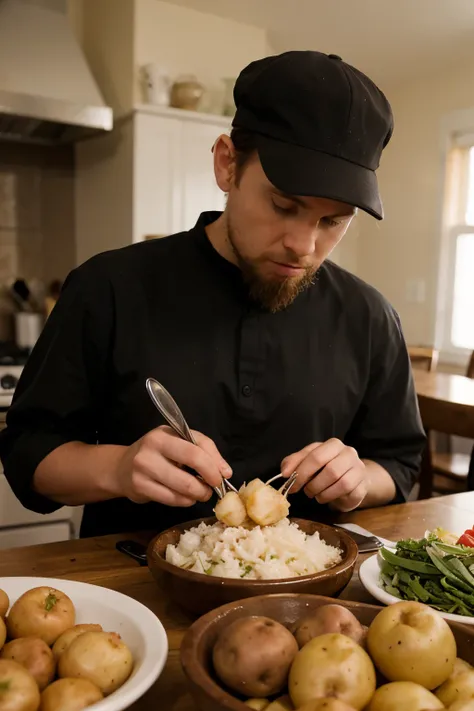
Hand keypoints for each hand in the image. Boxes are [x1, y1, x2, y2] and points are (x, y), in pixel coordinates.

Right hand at [116, 426, 231, 506]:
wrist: (122, 467)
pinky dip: (185, 501)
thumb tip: (225, 472)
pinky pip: (172, 500)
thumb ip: (204, 450)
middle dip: (209, 481)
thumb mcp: (179, 442)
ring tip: (201, 493)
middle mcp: (152, 448)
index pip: (196, 449)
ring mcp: (144, 469)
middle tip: (214, 488)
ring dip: (199, 494)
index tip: (224, 475)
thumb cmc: (158, 454)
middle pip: (191, 468)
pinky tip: (186, 497)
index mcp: (165, 434)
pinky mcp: (140, 487)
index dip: (215, 464)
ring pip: (183, 488)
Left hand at [281, 439, 367, 511]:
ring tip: (316, 495)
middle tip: (305, 491)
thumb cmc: (326, 467)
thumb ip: (294, 462)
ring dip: (323, 493)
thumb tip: (285, 472)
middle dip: (313, 484)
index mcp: (334, 444)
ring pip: (341, 483)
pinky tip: (327, 497)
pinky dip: (332, 498)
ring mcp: (359, 470)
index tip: (291, 484)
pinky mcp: (363, 486)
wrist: (350, 477)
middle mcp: (349, 454)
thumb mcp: (308, 460)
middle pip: (330, 470)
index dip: (302, 472)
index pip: (316, 456)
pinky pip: (349, 494)